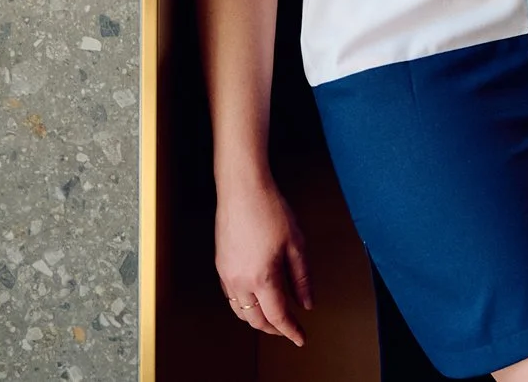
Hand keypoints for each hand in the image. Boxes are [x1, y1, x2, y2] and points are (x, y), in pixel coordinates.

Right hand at [216, 175, 312, 345]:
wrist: (242, 190)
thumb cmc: (270, 211)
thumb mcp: (296, 245)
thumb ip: (302, 278)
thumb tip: (306, 302)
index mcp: (262, 278)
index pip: (277, 316)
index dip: (290, 330)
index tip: (301, 337)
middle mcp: (240, 282)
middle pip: (255, 320)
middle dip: (273, 329)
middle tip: (289, 329)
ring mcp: (226, 275)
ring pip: (240, 311)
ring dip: (256, 319)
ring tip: (273, 316)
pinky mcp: (220, 266)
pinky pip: (231, 297)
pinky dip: (244, 305)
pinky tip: (255, 298)